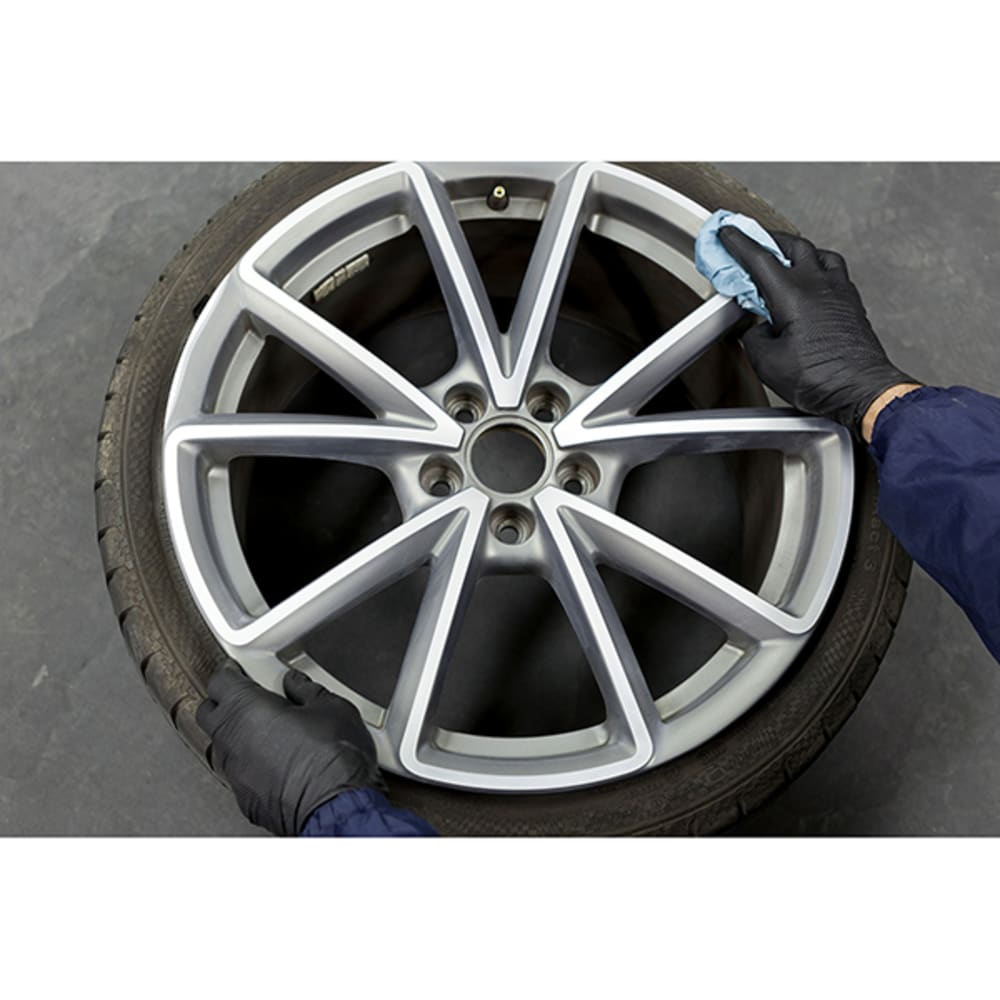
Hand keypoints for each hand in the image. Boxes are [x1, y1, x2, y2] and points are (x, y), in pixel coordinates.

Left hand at [196, 661, 384, 835]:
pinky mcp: (245, 797)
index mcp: (246, 708)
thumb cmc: (332, 758)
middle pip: (209, 711)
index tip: (243, 670)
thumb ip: (307, 690)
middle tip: (251, 696)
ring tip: (268, 729)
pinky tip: (276, 760)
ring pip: (223, 744)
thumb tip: (299, 685)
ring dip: (239, 734)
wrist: (337, 804)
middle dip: (225, 701)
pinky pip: (239, 772)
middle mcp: (232, 739)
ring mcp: (235, 772)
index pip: (220, 681)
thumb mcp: (331, 707)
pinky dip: (252, 763)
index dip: (232, 672)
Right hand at [718, 227, 917, 435]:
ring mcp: (840, 291)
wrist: (862, 391)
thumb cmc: (822, 378)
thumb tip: (757, 329)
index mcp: (793, 294)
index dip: (739, 242)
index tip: (729, 232)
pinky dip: (817, 269)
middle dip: (769, 239)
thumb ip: (754, 337)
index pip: (760, 258)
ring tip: (784, 258)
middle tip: (753, 242)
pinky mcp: (851, 304)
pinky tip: (811, 282)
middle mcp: (819, 285)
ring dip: (797, 251)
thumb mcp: (767, 362)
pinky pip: (834, 272)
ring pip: (818, 254)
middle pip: (793, 245)